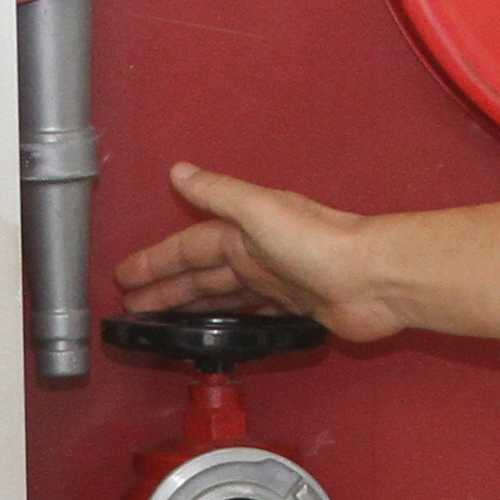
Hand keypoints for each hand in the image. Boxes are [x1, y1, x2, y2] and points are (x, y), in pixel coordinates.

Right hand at [113, 166, 413, 340]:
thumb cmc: (321, 242)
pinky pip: (253, 315)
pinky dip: (233, 321)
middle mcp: (258, 254)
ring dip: (192, 306)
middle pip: (200, 274)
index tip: (126, 276)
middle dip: (165, 288)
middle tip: (133, 306)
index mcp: (244, 232)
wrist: (372, 278)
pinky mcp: (298, 308)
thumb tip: (180, 170)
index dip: (156, 261)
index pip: (187, 248)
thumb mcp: (258, 210)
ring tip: (164, 321)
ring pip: (223, 296)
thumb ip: (217, 194)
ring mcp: (278, 282)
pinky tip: (222, 329)